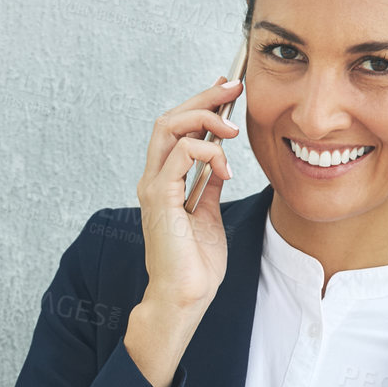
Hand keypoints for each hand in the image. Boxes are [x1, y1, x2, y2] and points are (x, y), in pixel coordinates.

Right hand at [136, 77, 241, 312]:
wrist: (185, 297)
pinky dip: (208, 151)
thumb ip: (209, 186)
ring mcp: (154, 187)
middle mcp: (154, 179)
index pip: (176, 130)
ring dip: (205, 118)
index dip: (201, 105)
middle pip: (169, 119)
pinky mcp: (161, 198)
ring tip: (232, 128)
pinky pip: (182, 154)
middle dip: (203, 99)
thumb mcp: (209, 216)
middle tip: (233, 89)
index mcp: (164, 182)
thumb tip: (218, 164)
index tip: (227, 91)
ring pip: (170, 128)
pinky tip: (225, 167)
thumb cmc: (195, 266)